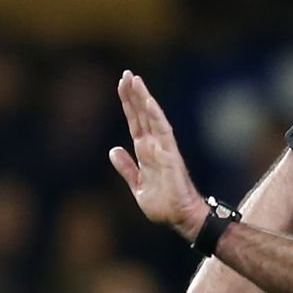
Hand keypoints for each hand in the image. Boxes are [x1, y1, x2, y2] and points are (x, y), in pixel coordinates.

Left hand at [109, 70, 208, 240]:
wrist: (179, 218)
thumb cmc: (163, 205)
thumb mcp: (137, 186)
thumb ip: (126, 168)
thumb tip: (113, 150)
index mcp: (145, 153)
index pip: (135, 123)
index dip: (128, 105)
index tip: (122, 86)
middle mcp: (154, 146)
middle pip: (142, 115)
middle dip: (133, 95)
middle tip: (127, 74)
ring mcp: (163, 148)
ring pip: (151, 117)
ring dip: (143, 98)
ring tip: (135, 79)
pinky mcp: (170, 153)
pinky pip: (163, 130)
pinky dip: (155, 114)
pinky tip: (148, 99)